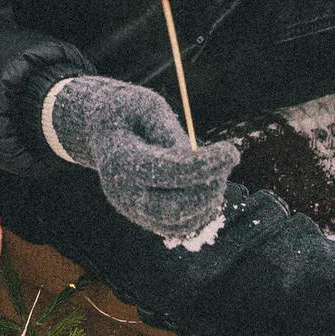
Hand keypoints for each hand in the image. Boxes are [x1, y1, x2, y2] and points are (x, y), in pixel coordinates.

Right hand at [47, 76, 237, 244]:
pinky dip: (201, 211)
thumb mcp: (147, 107)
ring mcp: (132, 211)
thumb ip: (170, 133)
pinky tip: (209, 184)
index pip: (170, 171)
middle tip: (228, 160)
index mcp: (120, 161)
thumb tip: (200, 160)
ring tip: (216, 168)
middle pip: (175, 209)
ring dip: (209, 200)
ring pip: (181, 224)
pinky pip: (180, 228)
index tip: (232, 151)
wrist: (102, 130)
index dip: (206, 164)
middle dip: (209, 189)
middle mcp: (123, 194)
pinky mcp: (145, 218)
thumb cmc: (128, 112)